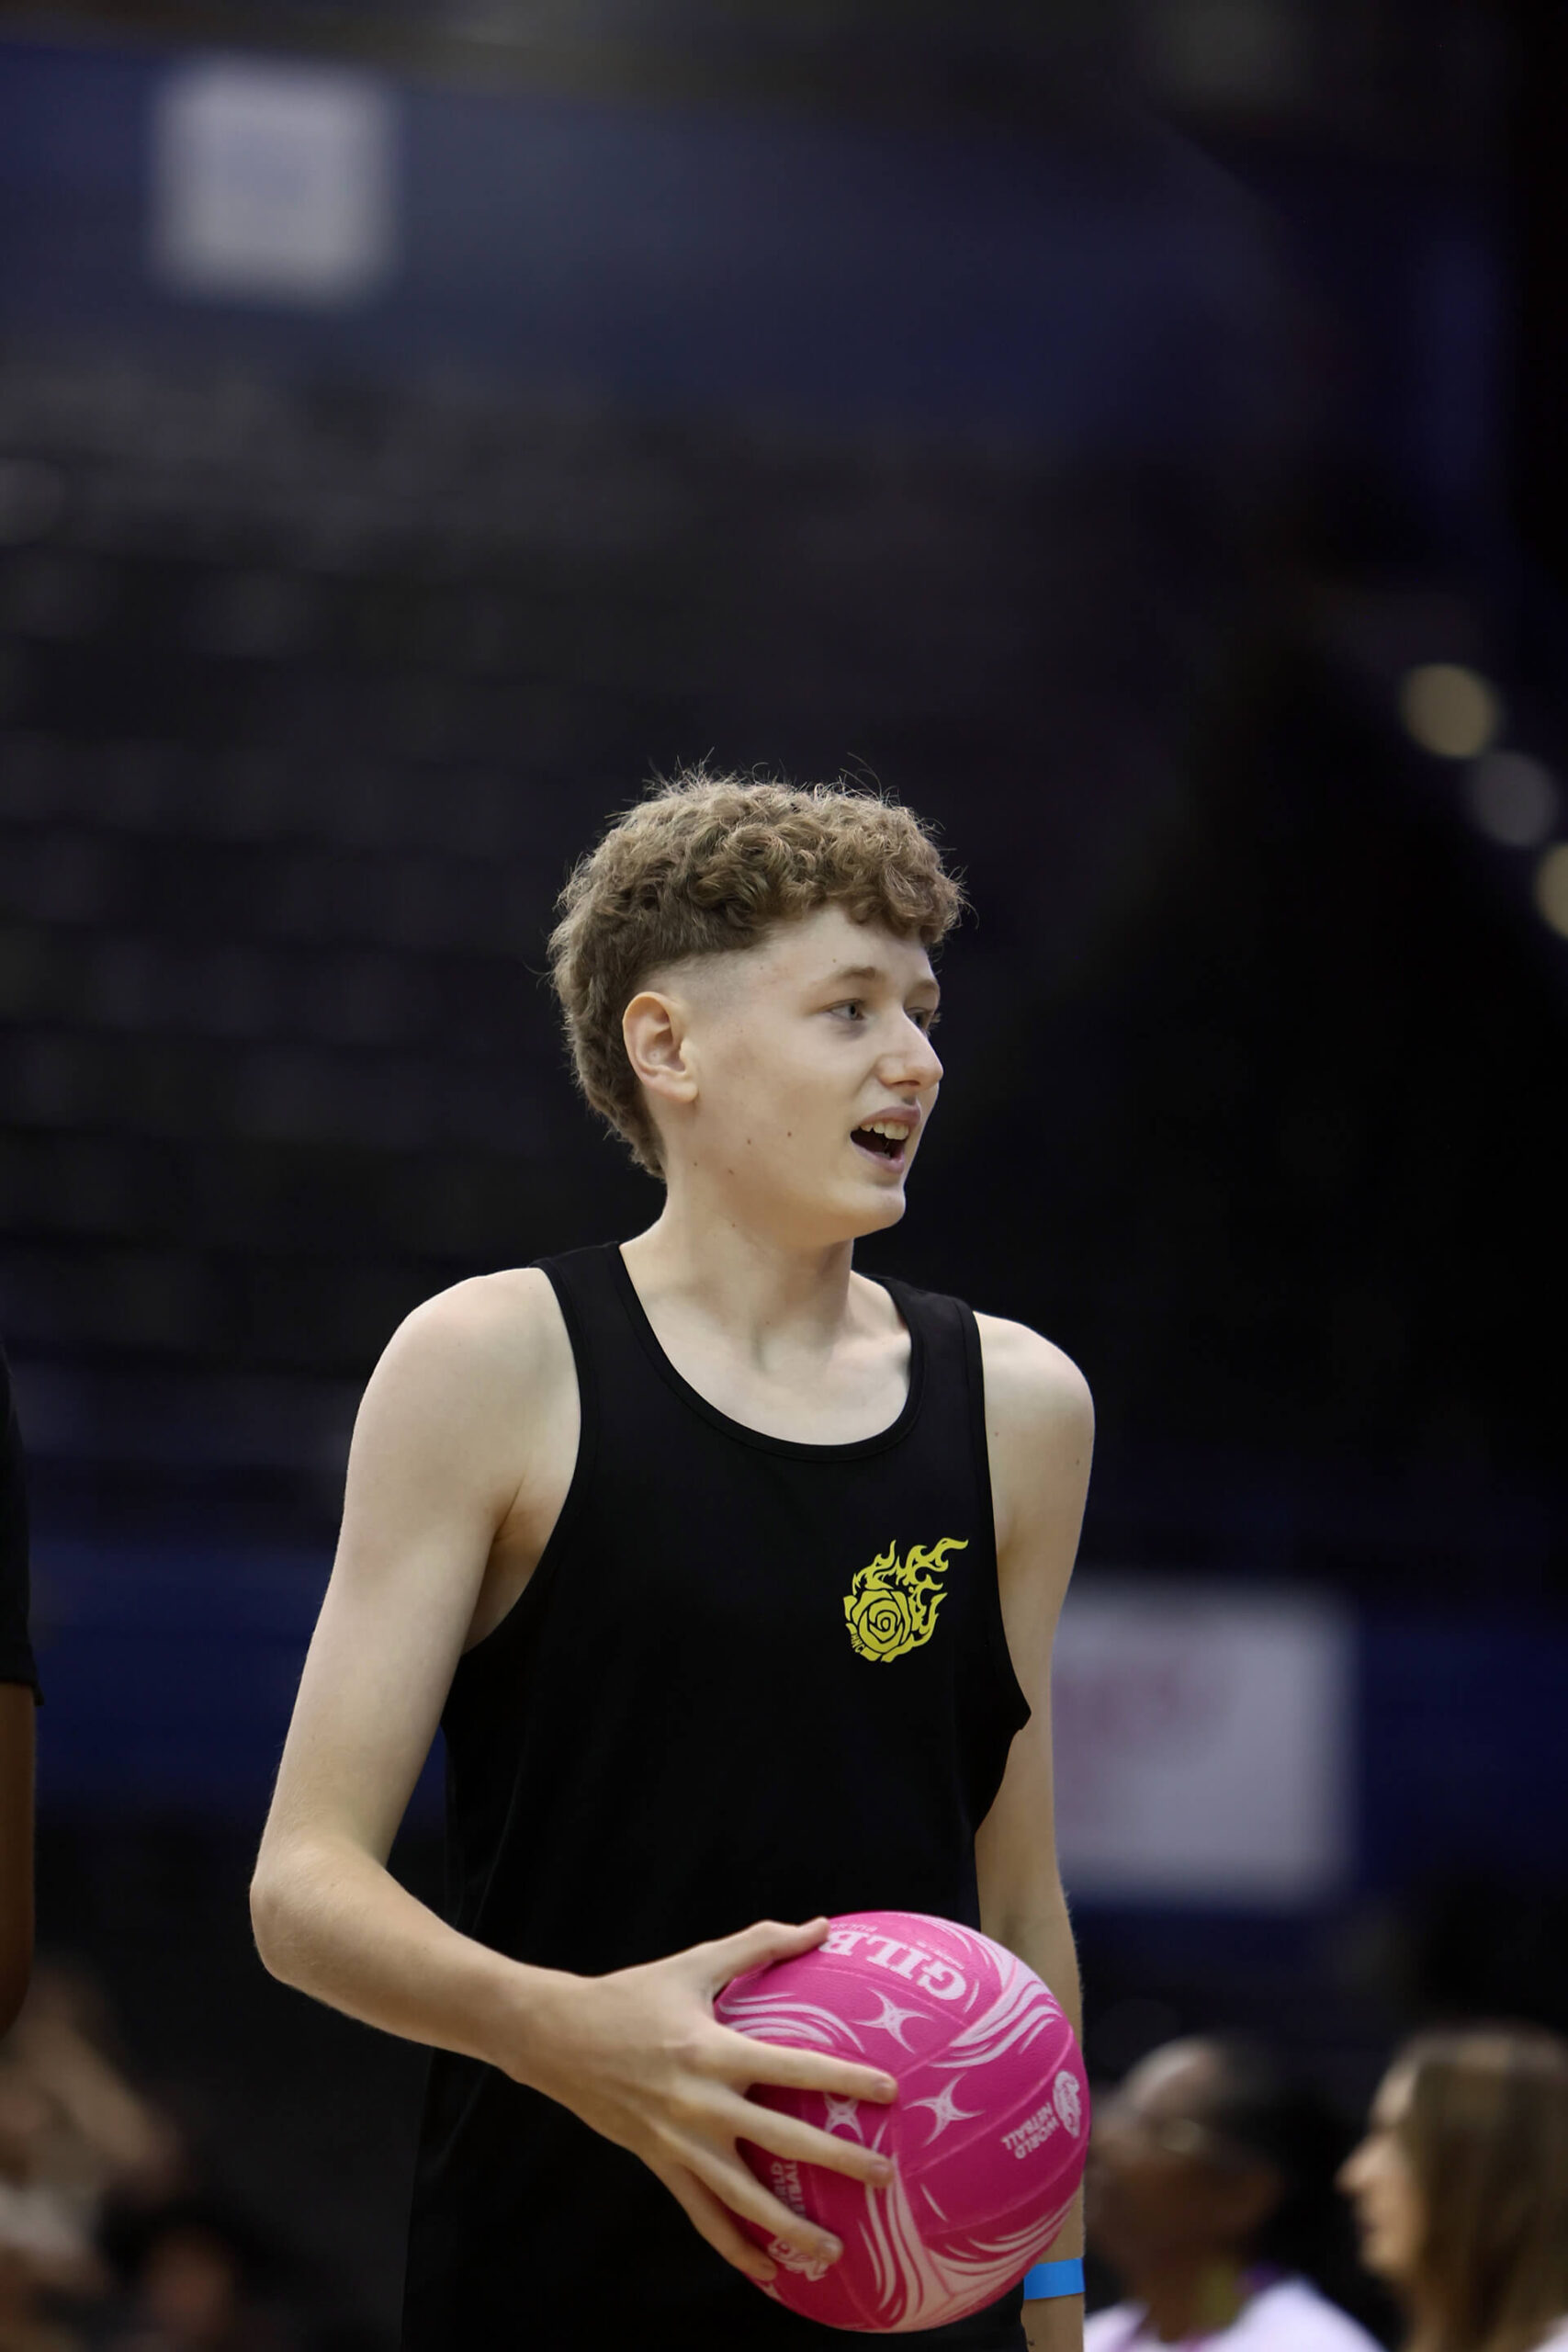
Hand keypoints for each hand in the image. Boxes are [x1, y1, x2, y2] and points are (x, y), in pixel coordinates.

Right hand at [522, 1917, 898, 2280]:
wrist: (559, 2038)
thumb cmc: (633, 1995)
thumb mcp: (695, 1963)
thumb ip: (760, 1944)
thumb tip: (822, 1925)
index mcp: (714, 2050)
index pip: (793, 2068)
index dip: (844, 2079)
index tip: (890, 2092)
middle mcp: (700, 2104)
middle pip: (781, 2141)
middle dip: (838, 2161)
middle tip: (885, 2176)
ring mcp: (679, 2143)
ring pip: (743, 2198)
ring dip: (790, 2228)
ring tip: (835, 2251)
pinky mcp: (660, 2164)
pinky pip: (702, 2216)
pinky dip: (735, 2246)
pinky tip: (768, 2270)